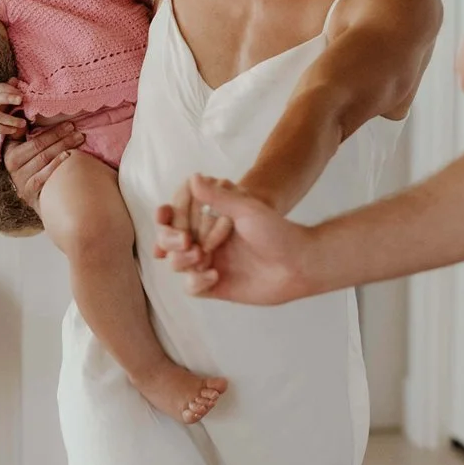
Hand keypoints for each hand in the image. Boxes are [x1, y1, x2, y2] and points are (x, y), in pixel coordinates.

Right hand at [0, 83, 26, 136]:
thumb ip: (7, 88)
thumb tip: (15, 79)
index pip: (1, 87)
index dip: (11, 89)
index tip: (22, 94)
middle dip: (9, 98)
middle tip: (21, 99)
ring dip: (11, 120)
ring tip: (23, 123)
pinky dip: (4, 129)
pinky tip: (14, 130)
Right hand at [3, 119, 83, 206]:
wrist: (29, 196)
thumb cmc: (27, 167)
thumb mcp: (17, 149)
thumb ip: (20, 133)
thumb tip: (25, 117)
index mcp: (11, 154)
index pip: (36, 141)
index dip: (53, 132)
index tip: (69, 125)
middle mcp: (14, 169)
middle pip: (42, 151)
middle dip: (62, 140)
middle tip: (79, 133)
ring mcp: (22, 182)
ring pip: (45, 162)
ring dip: (63, 149)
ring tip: (78, 142)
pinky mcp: (30, 194)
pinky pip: (44, 177)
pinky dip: (56, 166)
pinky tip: (69, 157)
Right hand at [154, 176, 316, 304]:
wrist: (298, 264)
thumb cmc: (277, 232)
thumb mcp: (246, 209)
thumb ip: (217, 196)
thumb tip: (193, 177)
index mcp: (211, 219)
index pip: (175, 217)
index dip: (167, 217)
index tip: (165, 214)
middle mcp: (207, 241)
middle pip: (170, 241)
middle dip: (172, 240)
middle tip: (187, 240)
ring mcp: (210, 264)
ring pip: (176, 264)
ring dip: (183, 259)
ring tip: (202, 255)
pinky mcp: (215, 286)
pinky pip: (191, 287)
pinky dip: (197, 281)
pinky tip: (215, 274)